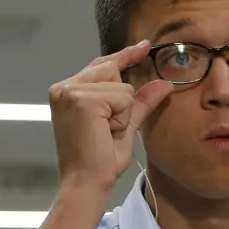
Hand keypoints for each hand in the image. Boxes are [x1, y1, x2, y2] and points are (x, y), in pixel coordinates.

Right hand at [48, 40, 175, 192]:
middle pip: (111, 69)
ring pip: (120, 85)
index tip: (145, 45)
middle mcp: (64, 87)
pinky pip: (121, 96)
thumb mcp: (124, 125)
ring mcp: (71, 91)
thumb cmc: (99, 160)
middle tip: (106, 129)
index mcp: (68, 91)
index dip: (124, 57)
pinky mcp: (81, 100)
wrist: (86, 182)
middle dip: (121, 99)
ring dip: (121, 111)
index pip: (102, 65)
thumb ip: (140, 102)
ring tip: (104, 132)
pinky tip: (105, 131)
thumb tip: (164, 83)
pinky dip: (120, 116)